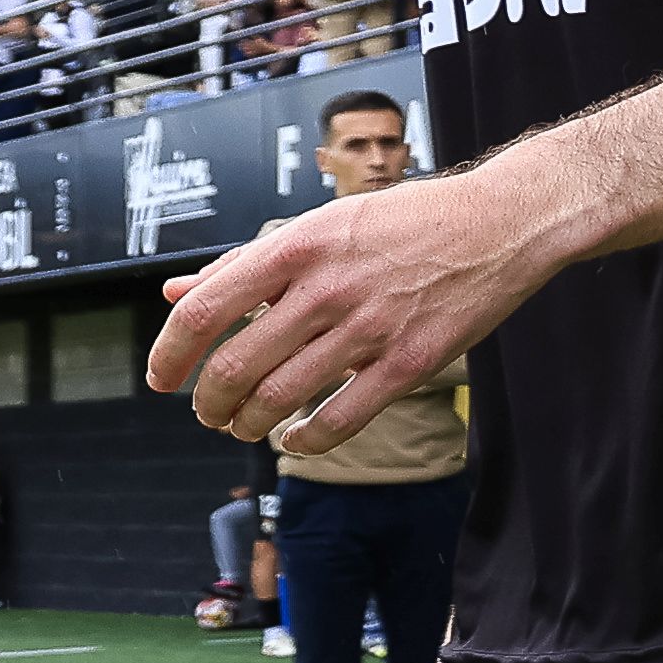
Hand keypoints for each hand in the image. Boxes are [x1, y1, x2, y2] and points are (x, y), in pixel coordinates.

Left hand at [153, 170, 566, 450]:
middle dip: (208, 404)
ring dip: (249, 424)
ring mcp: (370, 327)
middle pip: (234, 366)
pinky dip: (307, 439)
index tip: (161, 380)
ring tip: (246, 426)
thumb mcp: (319, 226)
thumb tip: (175, 291)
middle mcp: (326, 287)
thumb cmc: (408, 222)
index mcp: (295, 247)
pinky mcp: (410, 360)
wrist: (501, 223)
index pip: (203, 310)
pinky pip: (341, 418)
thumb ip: (246, 263)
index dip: (169, 354)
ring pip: (280, 397)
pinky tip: (297, 439)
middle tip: (209, 413)